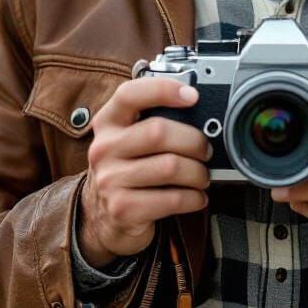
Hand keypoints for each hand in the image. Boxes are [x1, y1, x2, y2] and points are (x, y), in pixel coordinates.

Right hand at [79, 76, 210, 266]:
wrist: (102, 217)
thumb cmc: (128, 168)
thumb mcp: (130, 139)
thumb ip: (154, 119)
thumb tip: (198, 108)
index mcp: (108, 122)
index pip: (130, 94)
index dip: (163, 90)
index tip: (193, 95)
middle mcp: (104, 148)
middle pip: (158, 132)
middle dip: (194, 140)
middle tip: (206, 150)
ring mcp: (110, 180)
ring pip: (170, 167)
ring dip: (198, 172)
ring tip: (202, 176)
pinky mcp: (123, 209)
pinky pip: (171, 199)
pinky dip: (193, 198)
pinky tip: (196, 197)